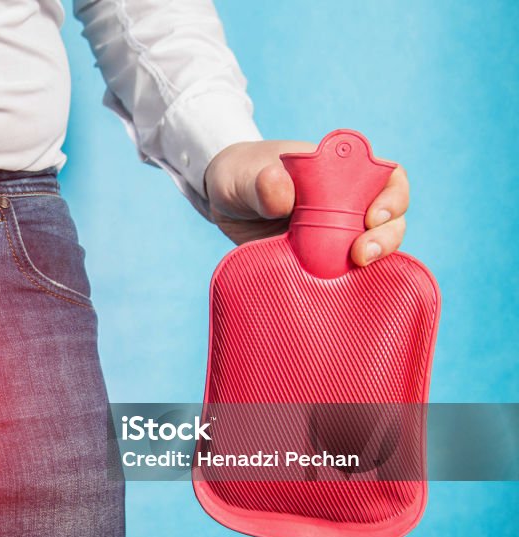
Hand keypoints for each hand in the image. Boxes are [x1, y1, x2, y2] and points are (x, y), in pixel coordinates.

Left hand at [204, 140, 409, 265]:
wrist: (221, 201)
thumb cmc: (240, 176)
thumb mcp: (244, 175)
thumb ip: (262, 183)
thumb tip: (280, 188)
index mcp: (341, 170)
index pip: (386, 178)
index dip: (392, 197)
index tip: (373, 215)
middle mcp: (349, 202)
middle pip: (389, 219)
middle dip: (386, 236)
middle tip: (362, 254)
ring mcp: (338, 233)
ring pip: (373, 247)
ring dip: (374, 260)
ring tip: (356, 266)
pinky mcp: (321, 259)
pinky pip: (344, 272)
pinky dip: (347, 281)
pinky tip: (337, 289)